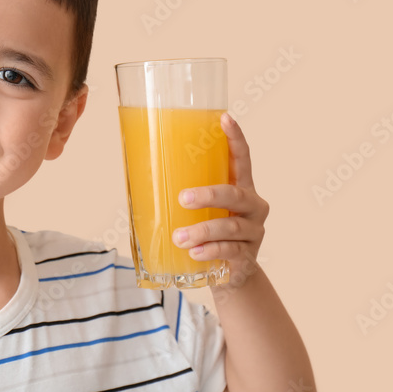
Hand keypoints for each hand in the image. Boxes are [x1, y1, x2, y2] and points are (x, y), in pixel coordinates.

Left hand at [173, 112, 269, 287]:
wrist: (231, 273)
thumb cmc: (210, 233)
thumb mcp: (202, 212)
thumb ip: (184, 195)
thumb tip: (138, 178)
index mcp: (242, 187)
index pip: (242, 158)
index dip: (235, 137)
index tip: (225, 118)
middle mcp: (253, 206)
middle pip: (235, 194)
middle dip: (208, 195)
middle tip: (183, 198)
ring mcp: (254, 231)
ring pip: (230, 226)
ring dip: (202, 230)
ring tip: (179, 238)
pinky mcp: (249, 255)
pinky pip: (230, 251)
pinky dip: (211, 251)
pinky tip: (194, 253)